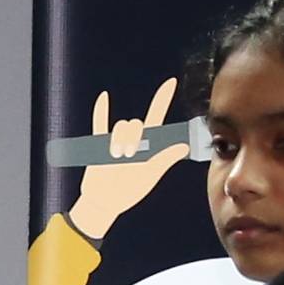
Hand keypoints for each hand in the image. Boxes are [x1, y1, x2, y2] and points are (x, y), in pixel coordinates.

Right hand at [65, 78, 193, 240]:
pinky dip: (101, 111)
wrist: (105, 202)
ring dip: (118, 140)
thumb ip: (165, 158)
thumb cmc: (129, 192)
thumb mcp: (150, 174)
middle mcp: (133, 140)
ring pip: (120, 126)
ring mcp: (116, 141)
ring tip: (116, 157)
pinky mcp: (100, 144)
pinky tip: (104, 97)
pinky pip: (100, 123)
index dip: (162, 99)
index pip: (157, 116)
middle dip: (132, 138)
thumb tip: (184, 146)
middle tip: (128, 157)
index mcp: (148, 145)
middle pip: (135, 123)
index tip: (171, 82)